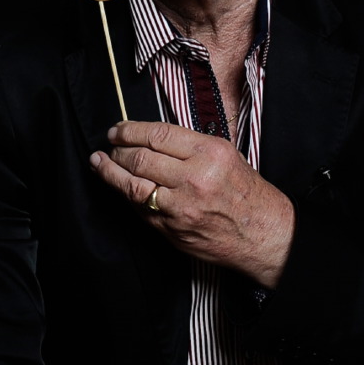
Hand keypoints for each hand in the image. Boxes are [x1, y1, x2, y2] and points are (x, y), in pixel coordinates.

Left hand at [91, 120, 293, 287]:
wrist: (264, 234)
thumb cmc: (245, 191)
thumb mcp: (225, 154)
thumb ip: (189, 144)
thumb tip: (150, 136)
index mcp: (208, 153)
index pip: (156, 135)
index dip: (129, 130)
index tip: (117, 130)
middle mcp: (193, 179)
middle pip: (140, 159)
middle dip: (118, 150)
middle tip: (110, 146)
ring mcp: (181, 208)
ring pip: (133, 186)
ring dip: (110, 172)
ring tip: (100, 163)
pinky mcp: (174, 231)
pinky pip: (141, 210)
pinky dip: (126, 196)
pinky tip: (118, 186)